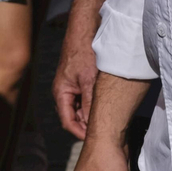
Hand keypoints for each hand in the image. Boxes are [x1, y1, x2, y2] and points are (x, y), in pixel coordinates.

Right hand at [54, 11, 98, 138]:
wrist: (85, 31)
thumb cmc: (84, 53)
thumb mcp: (89, 81)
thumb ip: (90, 103)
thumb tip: (95, 125)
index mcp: (61, 93)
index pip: (68, 122)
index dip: (81, 134)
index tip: (97, 139)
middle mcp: (64, 92)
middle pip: (75, 117)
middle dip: (88, 126)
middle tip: (108, 132)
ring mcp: (72, 87)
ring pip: (81, 109)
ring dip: (92, 115)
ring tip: (110, 121)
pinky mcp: (80, 82)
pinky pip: (85, 99)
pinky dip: (94, 105)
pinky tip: (107, 106)